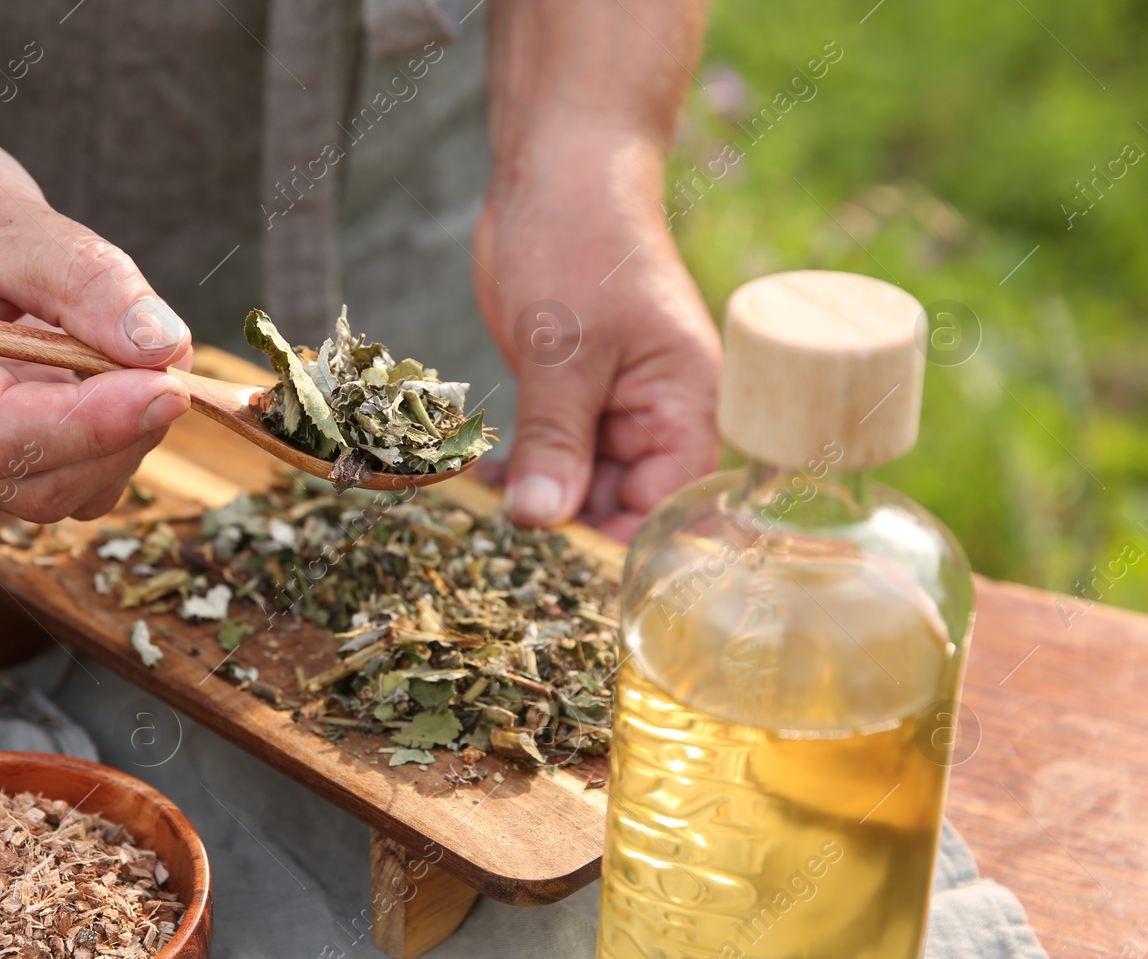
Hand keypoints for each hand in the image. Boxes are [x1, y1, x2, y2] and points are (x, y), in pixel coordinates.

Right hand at [0, 140, 192, 522]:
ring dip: (120, 444)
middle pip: (32, 483)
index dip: (94, 425)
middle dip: (118, 437)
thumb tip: (165, 348)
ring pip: (53, 493)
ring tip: (137, 364)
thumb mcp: (18, 222)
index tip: (169, 388)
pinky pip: (61, 480)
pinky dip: (108, 445)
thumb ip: (89, 282)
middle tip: (169, 370)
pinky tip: (113, 382)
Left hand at [473, 139, 720, 540]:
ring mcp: (612, 412)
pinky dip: (516, 472)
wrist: (555, 172)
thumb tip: (541, 522)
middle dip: (567, 532)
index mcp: (688, 408)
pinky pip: (549, 457)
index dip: (624, 549)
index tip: (565, 579)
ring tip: (481, 518)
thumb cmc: (580, 241)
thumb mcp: (562, 351)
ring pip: (578, 488)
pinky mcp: (570, 401)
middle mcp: (659, 420)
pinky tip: (477, 482)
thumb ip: (554, 441)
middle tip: (503, 557)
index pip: (671, 509)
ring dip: (532, 504)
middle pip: (622, 509)